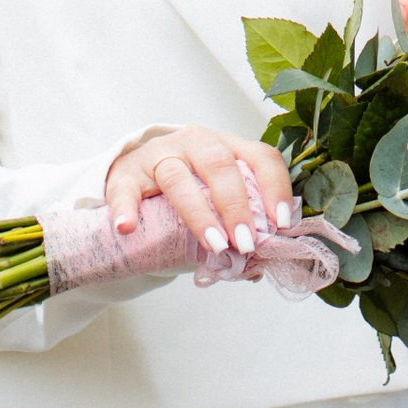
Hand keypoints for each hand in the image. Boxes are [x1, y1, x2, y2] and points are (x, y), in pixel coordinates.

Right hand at [106, 126, 296, 258]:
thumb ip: (239, 222)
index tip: (282, 223)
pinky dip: (127, 209)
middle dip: (236, 206)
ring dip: (199, 215)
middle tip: (246, 242)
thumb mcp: (217, 196)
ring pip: (178, 178)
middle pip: (219, 165)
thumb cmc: (188, 189)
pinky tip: (128, 228)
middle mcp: (194, 142)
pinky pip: (126, 191)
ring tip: (213, 244)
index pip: (259, 156)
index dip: (275, 187)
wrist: (136, 179)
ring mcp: (158, 155)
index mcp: (226, 145)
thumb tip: (260, 265)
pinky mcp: (125, 175)